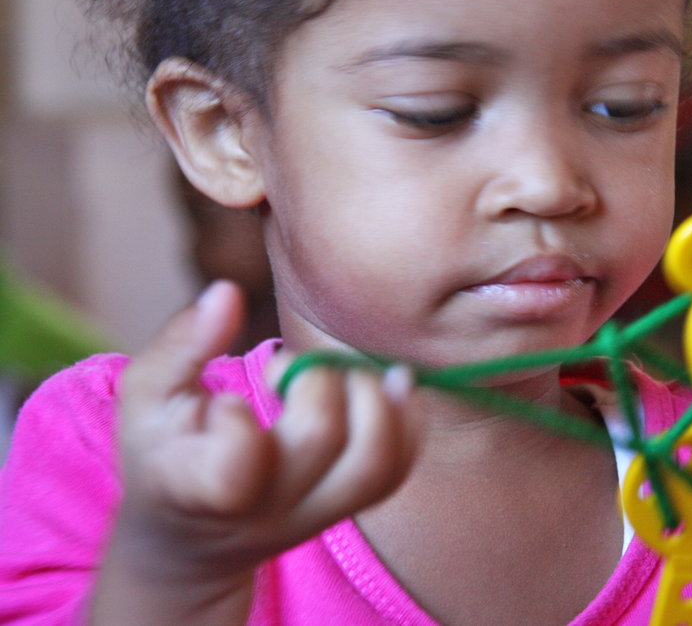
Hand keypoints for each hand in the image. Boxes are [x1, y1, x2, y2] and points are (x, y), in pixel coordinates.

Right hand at [92, 281, 415, 622]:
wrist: (191, 538)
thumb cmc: (161, 453)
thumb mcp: (144, 400)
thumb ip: (179, 346)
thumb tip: (227, 292)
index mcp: (199, 488)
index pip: (237, 465)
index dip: (237, 421)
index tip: (225, 402)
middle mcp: (267, 508)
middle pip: (322, 440)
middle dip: (314, 378)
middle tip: (285, 371)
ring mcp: (315, 513)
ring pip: (376, 463)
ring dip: (373, 396)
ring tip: (344, 375)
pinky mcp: (349, 506)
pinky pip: (397, 470)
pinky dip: (407, 419)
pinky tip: (389, 383)